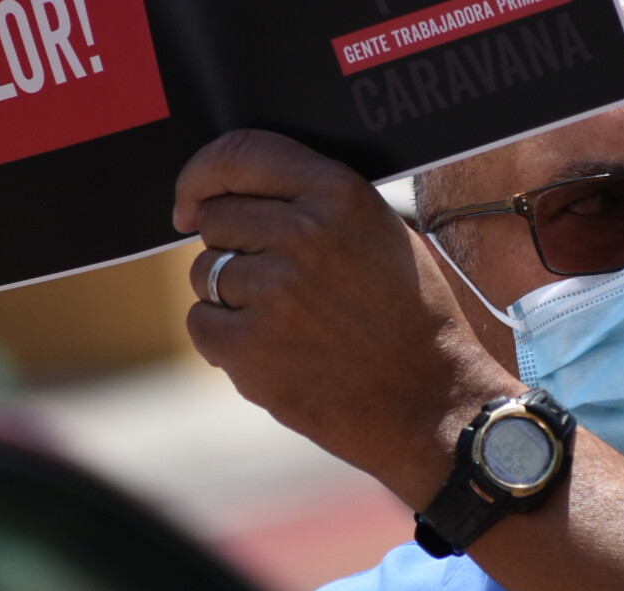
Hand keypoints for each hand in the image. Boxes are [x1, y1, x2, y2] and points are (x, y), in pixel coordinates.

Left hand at [174, 130, 514, 503]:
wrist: (432, 403)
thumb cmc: (412, 321)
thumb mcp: (383, 235)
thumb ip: (317, 204)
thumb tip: (240, 195)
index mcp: (339, 195)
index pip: (239, 154)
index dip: (201, 175)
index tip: (191, 202)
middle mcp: (303, 234)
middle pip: (216, 220)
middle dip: (232, 249)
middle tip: (278, 287)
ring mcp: (273, 291)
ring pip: (203, 273)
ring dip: (232, 299)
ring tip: (290, 326)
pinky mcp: (249, 346)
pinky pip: (201, 323)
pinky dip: (225, 342)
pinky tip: (275, 354)